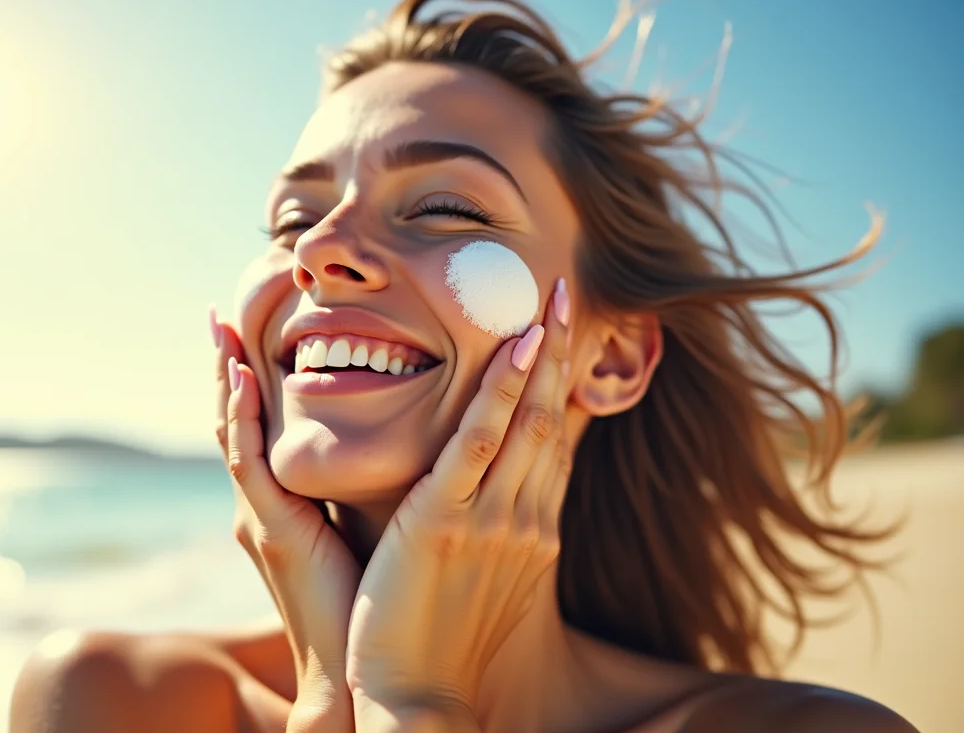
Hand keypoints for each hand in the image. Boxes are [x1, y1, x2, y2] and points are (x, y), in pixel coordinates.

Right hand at [212, 308, 360, 732]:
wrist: (360, 672)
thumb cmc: (373, 605)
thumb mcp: (366, 532)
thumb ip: (366, 492)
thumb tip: (408, 452)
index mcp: (290, 502)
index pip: (267, 427)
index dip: (257, 380)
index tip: (251, 331)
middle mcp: (267, 503)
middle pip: (240, 421)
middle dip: (226, 366)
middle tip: (219, 313)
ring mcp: (261, 515)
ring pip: (235, 432)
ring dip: (223, 377)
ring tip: (218, 326)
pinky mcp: (269, 529)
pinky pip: (247, 463)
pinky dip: (240, 418)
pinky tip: (238, 378)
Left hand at [344, 280, 573, 727]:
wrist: (418, 697)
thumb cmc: (442, 642)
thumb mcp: (489, 582)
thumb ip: (503, 533)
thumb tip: (511, 500)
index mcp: (535, 532)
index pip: (557, 442)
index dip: (564, 385)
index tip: (567, 338)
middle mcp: (527, 520)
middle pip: (553, 421)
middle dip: (563, 355)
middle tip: (568, 294)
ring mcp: (492, 519)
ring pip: (526, 423)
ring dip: (542, 356)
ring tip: (550, 300)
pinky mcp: (446, 522)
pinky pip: (478, 443)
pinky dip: (501, 393)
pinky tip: (516, 349)